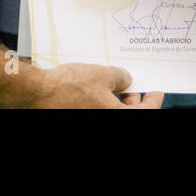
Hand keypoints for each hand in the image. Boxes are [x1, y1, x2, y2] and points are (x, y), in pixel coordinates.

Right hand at [33, 62, 162, 108]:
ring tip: (115, 84)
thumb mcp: (102, 74)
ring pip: (111, 113)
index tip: (156, 92)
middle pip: (128, 114)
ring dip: (116, 101)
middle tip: (134, 88)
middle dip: (133, 101)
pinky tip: (100, 90)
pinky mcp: (79, 116)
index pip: (145, 112)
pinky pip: (98, 112)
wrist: (38, 94)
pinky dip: (102, 104)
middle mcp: (104, 121)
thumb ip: (120, 77)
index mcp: (115, 116)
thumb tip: (126, 79)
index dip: (153, 101)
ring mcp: (91, 119)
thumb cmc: (69, 86)